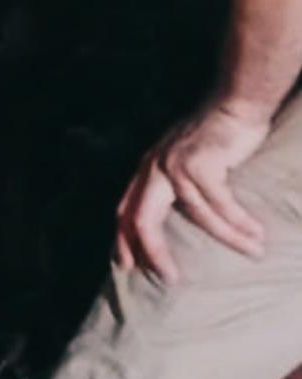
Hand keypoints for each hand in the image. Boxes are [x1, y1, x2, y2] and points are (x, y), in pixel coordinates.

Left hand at [115, 103, 270, 282]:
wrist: (234, 101)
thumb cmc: (214, 132)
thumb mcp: (181, 158)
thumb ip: (173, 184)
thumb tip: (178, 215)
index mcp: (147, 169)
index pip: (125, 210)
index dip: (123, 239)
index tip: (125, 265)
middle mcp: (155, 168)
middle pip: (143, 219)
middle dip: (152, 251)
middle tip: (168, 277)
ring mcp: (177, 166)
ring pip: (199, 215)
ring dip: (228, 237)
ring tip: (253, 251)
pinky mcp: (203, 164)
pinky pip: (222, 203)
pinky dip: (239, 222)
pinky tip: (255, 234)